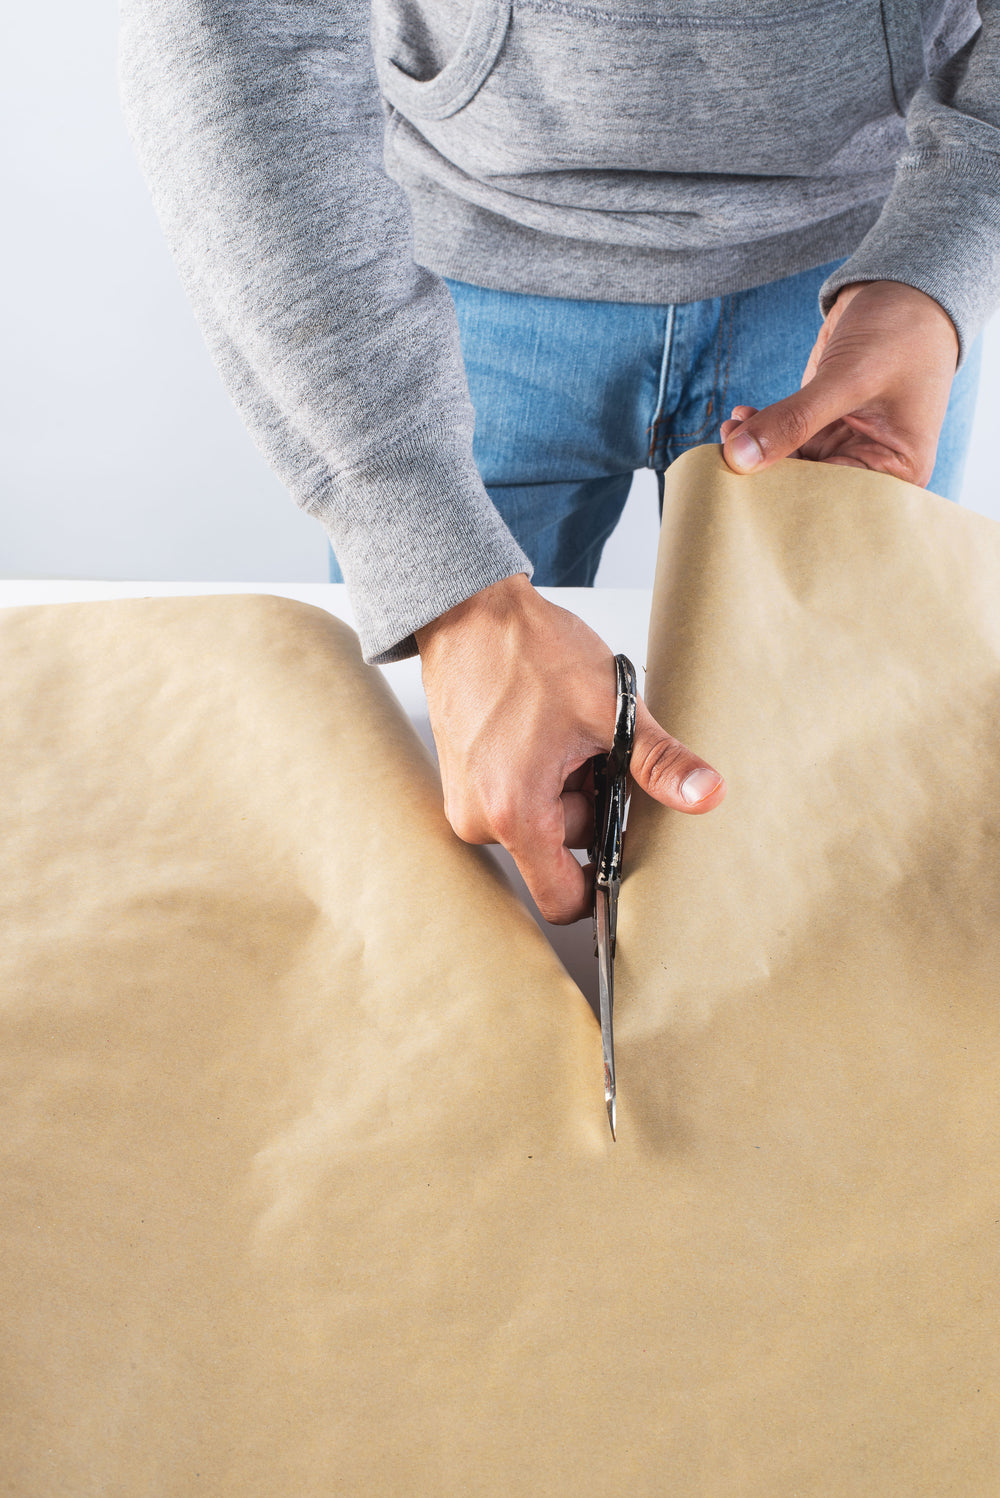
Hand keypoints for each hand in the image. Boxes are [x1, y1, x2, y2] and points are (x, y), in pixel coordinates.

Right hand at [415, 573, 724, 924]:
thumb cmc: (526, 652)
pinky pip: (521, 797)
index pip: (562, 902)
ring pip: (544, 818)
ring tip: (572, 732)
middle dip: (591, 805)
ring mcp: (468, 800)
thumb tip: (706, 795)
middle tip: (598, 752)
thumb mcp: (609, 709)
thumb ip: (660, 763)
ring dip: (570, 784)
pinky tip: (548, 732)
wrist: (469, 613)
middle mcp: (480, 817)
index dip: (603, 887)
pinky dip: (546, 772)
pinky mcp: (465, 781)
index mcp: (514, 812)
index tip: (628, 851)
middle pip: (561, 849)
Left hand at [720, 281, 959, 486]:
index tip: (743, 490)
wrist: (906, 290)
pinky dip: (761, 431)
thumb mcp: (847, 378)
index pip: (834, 500)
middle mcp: (873, 466)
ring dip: (756, 451)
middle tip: (725, 460)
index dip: (787, 498)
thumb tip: (739, 458)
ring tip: (728, 431)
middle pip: (809, 488)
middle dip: (766, 475)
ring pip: (791, 464)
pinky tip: (739, 418)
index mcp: (899, 471)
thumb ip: (793, 419)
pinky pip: (785, 440)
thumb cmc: (901, 332)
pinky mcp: (823, 426)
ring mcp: (845, 446)